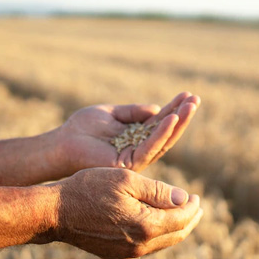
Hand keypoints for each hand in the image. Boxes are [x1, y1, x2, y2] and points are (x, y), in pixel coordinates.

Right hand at [48, 168, 201, 258]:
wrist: (56, 213)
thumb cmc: (89, 188)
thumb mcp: (126, 180)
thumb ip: (158, 191)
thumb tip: (185, 199)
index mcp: (146, 226)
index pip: (182, 218)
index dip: (192, 207)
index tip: (197, 196)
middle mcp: (140, 245)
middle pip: (176, 235)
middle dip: (190, 220)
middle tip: (196, 207)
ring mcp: (128, 254)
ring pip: (163, 243)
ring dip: (175, 228)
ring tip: (181, 214)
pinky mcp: (117, 255)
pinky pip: (147, 247)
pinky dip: (158, 234)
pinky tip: (156, 223)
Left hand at [58, 92, 199, 172]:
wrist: (62, 143)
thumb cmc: (82, 128)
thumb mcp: (112, 113)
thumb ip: (133, 111)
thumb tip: (157, 109)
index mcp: (136, 137)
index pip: (160, 122)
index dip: (174, 109)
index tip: (188, 95)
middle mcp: (139, 149)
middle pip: (167, 133)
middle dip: (182, 116)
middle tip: (196, 99)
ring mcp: (135, 158)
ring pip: (163, 141)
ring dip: (178, 123)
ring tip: (190, 106)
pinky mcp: (128, 164)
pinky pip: (149, 147)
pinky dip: (161, 133)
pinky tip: (171, 119)